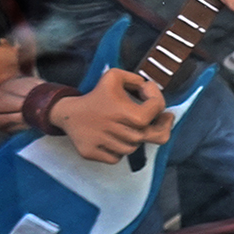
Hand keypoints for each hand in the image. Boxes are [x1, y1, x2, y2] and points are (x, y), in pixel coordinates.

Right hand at [50, 67, 171, 163]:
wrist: (68, 112)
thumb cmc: (96, 95)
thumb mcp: (114, 76)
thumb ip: (135, 79)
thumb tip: (148, 89)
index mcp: (123, 110)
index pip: (156, 109)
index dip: (158, 100)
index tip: (150, 99)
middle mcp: (113, 129)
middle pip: (151, 135)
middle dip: (160, 127)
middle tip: (165, 119)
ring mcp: (101, 143)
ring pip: (133, 148)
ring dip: (135, 139)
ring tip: (128, 127)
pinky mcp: (90, 153)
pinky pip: (116, 158)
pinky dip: (119, 151)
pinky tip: (115, 139)